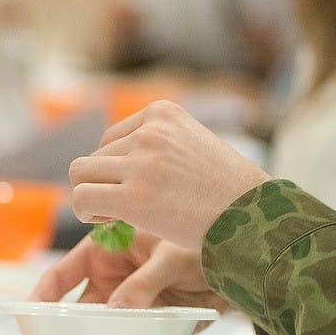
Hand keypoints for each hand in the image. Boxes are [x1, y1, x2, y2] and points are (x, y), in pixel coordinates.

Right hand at [30, 229, 227, 311]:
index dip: (46, 291)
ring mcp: (132, 298)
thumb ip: (145, 282)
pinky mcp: (150, 319)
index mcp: (112, 246)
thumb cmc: (204, 239)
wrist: (242, 257)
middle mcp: (116, 275)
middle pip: (79, 305)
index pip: (66, 269)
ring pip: (102, 326)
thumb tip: (117, 309)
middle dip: (69, 325)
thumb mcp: (173, 257)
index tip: (34, 313)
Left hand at [68, 99, 269, 251]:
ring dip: (94, 196)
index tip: (137, 188)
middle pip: (95, 156)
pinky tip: (110, 222)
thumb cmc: (227, 190)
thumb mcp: (192, 146)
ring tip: (119, 214)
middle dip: (106, 183)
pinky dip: (87, 213)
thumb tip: (110, 166)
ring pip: (81, 174)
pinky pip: (82, 198)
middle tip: (126, 207)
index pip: (113, 137)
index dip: (117, 167)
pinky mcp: (133, 197)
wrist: (253, 215)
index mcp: (163, 112)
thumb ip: (157, 146)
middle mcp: (149, 131)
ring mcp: (141, 162)